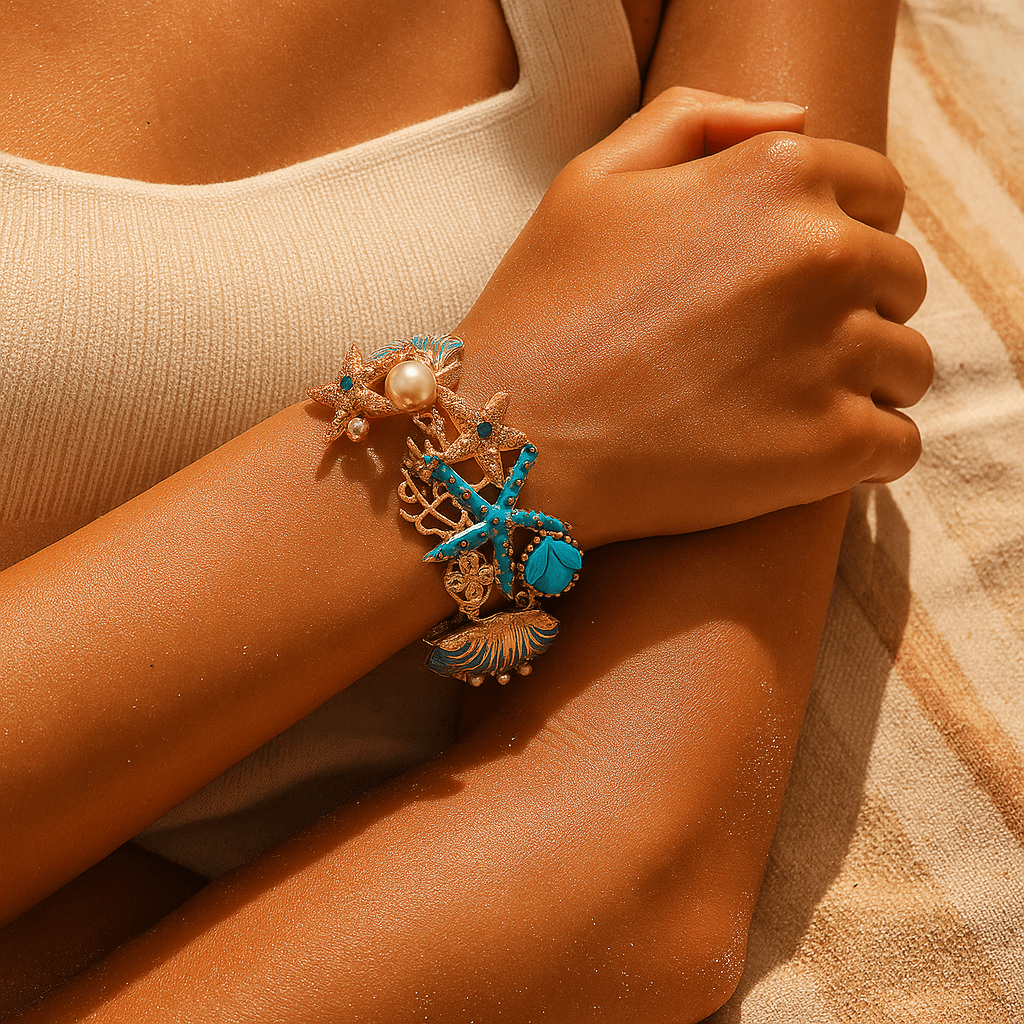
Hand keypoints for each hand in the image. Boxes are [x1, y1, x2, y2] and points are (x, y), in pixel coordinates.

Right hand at [454, 87, 930, 547]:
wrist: (511, 438)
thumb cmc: (543, 309)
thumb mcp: (592, 178)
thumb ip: (697, 120)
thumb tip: (797, 119)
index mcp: (778, 177)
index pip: (876, 195)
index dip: (836, 237)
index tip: (787, 283)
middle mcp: (824, 254)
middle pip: (897, 279)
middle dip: (853, 308)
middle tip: (777, 349)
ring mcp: (834, 355)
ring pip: (905, 363)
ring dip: (862, 381)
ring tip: (785, 403)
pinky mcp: (831, 449)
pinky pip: (897, 445)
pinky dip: (861, 451)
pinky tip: (802, 451)